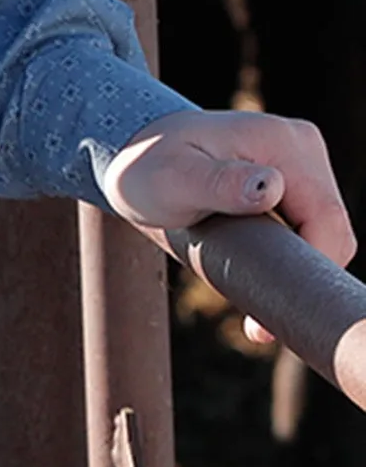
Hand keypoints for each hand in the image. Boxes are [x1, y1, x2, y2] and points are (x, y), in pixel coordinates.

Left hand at [103, 108, 357, 340]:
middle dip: (300, 279)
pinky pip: (309, 230)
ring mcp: (300, 162)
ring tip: (252, 307)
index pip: (326, 221)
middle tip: (256, 324)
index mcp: (280, 141)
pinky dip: (290, 259)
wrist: (135, 158)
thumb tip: (272, 187)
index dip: (308, 273)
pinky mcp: (294, 181)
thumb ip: (217, 184)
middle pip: (331, 232)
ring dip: (295, 273)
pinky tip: (260, 283)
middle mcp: (300, 146)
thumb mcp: (171, 180)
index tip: (265, 319)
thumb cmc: (146, 167)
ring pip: (324, 236)